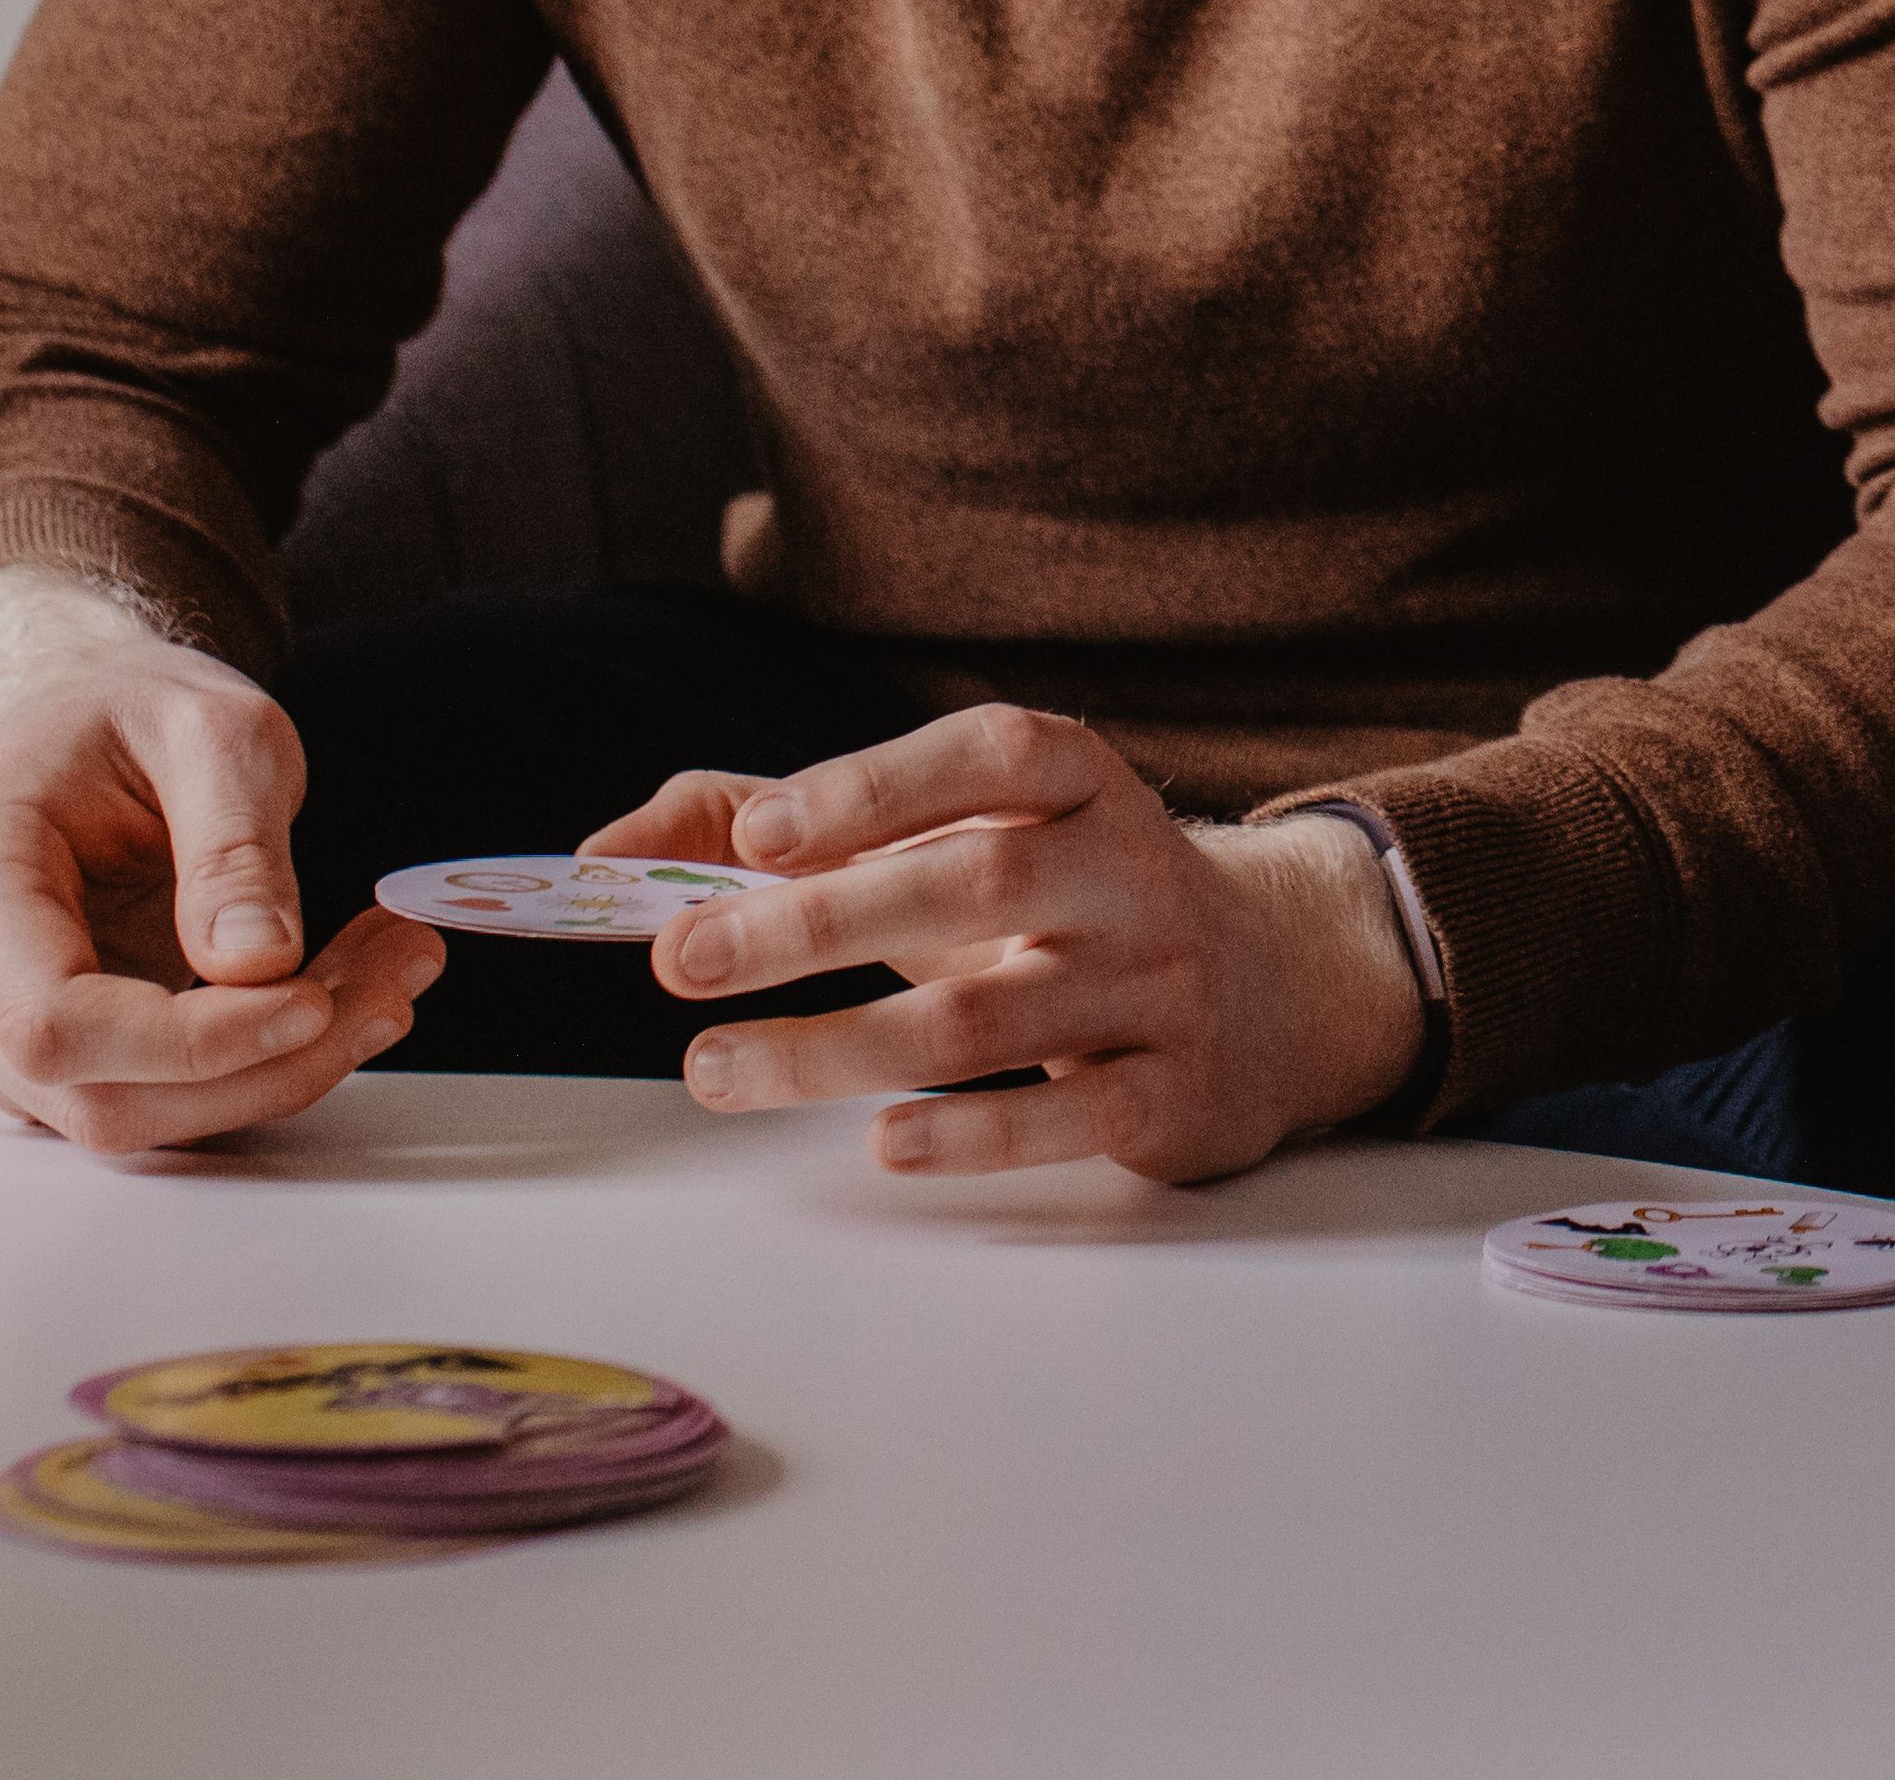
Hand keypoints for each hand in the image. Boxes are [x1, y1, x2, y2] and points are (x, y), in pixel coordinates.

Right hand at [0, 565, 441, 1152]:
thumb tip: (257, 962)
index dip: (192, 1041)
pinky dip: (255, 1066)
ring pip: (134, 1116)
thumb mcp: (215, 732)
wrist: (84, 727)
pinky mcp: (37, 1066)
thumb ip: (234, 845)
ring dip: (278, 1070)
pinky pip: (150, 1100)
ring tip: (390, 972)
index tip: (318, 1001)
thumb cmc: (132, 716)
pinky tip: (339, 991)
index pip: (55, 1021)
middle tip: (399, 979)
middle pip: (101, 1093)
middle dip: (267, 1063)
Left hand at [604, 704, 1425, 1183]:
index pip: (991, 754)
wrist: (1283, 982)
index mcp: (1081, 787)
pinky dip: (971, 1134)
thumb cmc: (1067, 902)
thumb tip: (611, 847)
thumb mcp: (965, 837)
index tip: (758, 833)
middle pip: (974, 883)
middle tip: (687, 957)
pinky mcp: (1176, 1094)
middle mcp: (1129, 872)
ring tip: (715, 1068)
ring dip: (838, 1049)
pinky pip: (1070, 1117)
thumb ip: (793, 826)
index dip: (876, 784)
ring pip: (991, 1019)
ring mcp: (1161, 985)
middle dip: (818, 924)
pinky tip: (882, 1140)